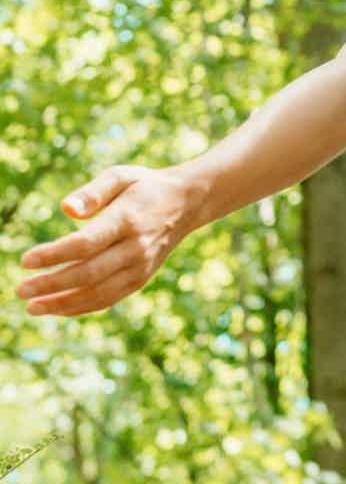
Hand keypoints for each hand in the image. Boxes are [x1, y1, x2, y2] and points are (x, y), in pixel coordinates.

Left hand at [14, 164, 196, 316]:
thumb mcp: (122, 175)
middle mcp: (137, 246)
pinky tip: (57, 308)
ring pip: (98, 292)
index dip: (54, 255)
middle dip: (51, 285)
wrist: (187, 203)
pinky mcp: (141, 278)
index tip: (26, 260)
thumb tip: (66, 210)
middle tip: (21, 289)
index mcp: (129, 218)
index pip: (86, 243)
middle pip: (88, 273)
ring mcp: (141, 266)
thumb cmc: (144, 186)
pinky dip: (81, 307)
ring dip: (62, 303)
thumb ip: (93, 191)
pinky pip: (108, 299)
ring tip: (32, 306)